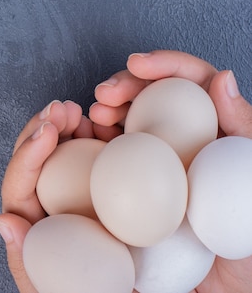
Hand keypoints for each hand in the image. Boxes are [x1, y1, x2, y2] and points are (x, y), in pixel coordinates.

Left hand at [0, 100, 119, 292]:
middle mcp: (51, 209)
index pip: (19, 185)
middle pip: (36, 162)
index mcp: (35, 228)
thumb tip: (3, 220)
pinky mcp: (106, 196)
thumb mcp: (58, 291)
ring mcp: (78, 199)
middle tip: (64, 107)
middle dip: (45, 127)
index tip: (50, 129)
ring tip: (83, 112)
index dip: (29, 153)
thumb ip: (28, 261)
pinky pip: (96, 161)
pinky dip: (99, 137)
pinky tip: (108, 126)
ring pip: (63, 155)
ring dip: (69, 126)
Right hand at [90, 50, 251, 292]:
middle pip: (151, 97)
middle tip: (104, 97)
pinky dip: (87, 147)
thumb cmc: (251, 250)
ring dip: (102, 112)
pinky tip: (80, 144)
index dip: (165, 64)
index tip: (137, 65)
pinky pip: (106, 162)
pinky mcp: (131, 195)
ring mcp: (155, 169)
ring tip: (91, 117)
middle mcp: (181, 145)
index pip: (191, 83)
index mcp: (214, 133)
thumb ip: (245, 130)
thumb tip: (219, 78)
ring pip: (125, 125)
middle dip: (124, 86)